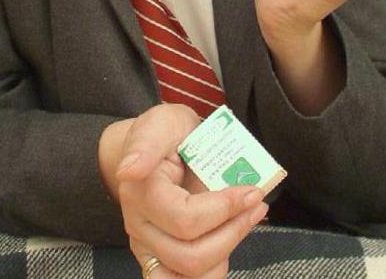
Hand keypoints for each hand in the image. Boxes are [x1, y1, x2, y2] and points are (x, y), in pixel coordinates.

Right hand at [101, 104, 267, 277]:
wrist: (157, 147)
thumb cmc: (165, 134)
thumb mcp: (162, 123)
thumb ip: (145, 144)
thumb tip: (129, 170)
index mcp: (141, 193)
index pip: (185, 220)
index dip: (224, 209)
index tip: (251, 190)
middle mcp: (140, 227)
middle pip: (191, 257)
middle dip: (233, 232)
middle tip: (256, 204)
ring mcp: (149, 248)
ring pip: (191, 277)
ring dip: (226, 252)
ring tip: (244, 221)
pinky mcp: (161, 259)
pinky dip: (214, 268)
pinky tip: (227, 239)